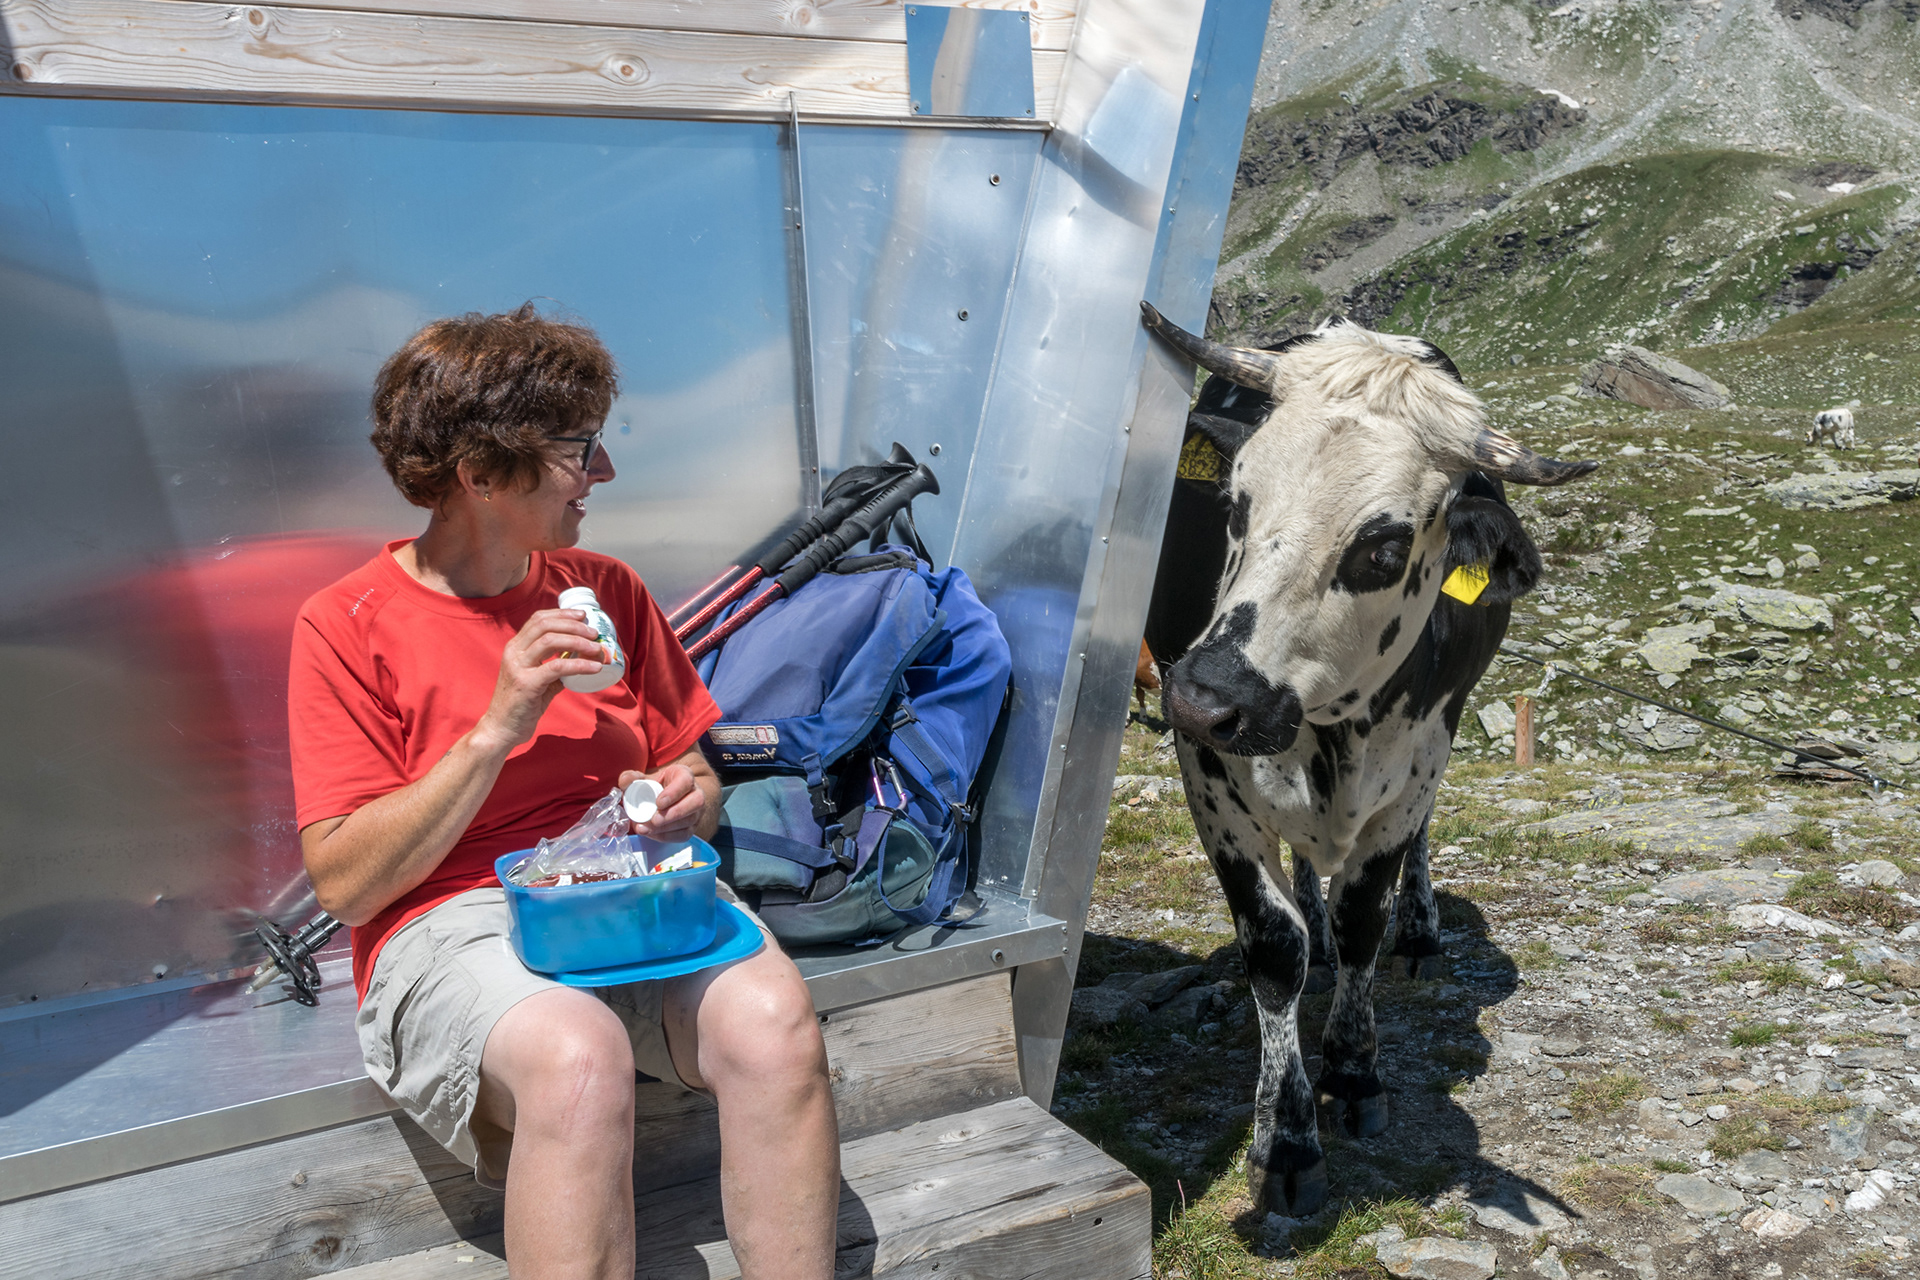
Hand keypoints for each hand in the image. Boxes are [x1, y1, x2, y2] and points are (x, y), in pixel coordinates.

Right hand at [473, 609, 606, 753]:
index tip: (582, 616)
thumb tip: (577, 663)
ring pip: (550, 641)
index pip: (538, 619)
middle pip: (545, 625)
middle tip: (594, 632)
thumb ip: (553, 671)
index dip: (562, 614)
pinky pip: (557, 667)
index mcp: (515, 648)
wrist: (501, 730)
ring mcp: (518, 667)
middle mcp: (514, 653)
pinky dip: (579, 664)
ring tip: (597, 648)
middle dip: (573, 625)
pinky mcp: (526, 684)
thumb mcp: (535, 681)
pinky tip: (594, 667)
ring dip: (578, 641)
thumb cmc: (519, 706)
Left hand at [619, 763, 704, 841]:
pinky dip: (666, 836)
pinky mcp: (691, 827)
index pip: (686, 781)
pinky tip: (651, 834)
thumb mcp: (644, 778)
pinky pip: (683, 835)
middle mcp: (696, 793)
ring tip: (646, 829)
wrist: (664, 798)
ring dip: (667, 828)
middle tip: (654, 819)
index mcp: (685, 776)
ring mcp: (696, 812)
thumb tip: (625, 781)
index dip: (674, 793)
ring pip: (689, 821)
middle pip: (696, 802)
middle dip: (674, 813)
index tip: (658, 802)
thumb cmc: (655, 787)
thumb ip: (632, 777)